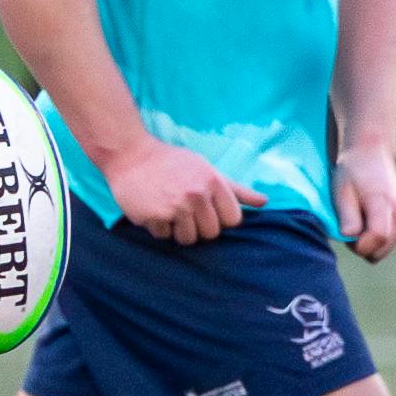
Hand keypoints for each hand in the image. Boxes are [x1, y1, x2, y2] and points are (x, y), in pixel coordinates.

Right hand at [97, 131, 247, 248]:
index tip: (208, 210)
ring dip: (178, 230)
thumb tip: (264, 202)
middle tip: (184, 209)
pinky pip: (164, 236)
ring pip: (188, 239)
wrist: (130, 155)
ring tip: (168, 209)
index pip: (233, 220)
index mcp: (213, 181)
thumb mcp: (207, 169)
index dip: (221, 219)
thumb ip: (236, 189)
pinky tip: (153, 208)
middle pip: (211, 234)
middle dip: (199, 226)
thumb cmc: (173, 163)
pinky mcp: (153, 216)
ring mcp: (175, 206)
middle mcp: (196, 194)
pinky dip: (158, 227)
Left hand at [335, 140, 395, 262]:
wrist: (372, 153)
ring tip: (357, 220)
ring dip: (367, 244)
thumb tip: (350, 237)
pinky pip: (385, 244)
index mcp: (386, 205)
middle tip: (348, 225)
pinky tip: (366, 220)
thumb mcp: (342, 190)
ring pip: (382, 251)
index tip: (344, 230)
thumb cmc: (353, 171)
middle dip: (360, 246)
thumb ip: (347, 215)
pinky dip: (373, 239)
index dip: (356, 243)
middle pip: (379, 252)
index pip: (376, 239)